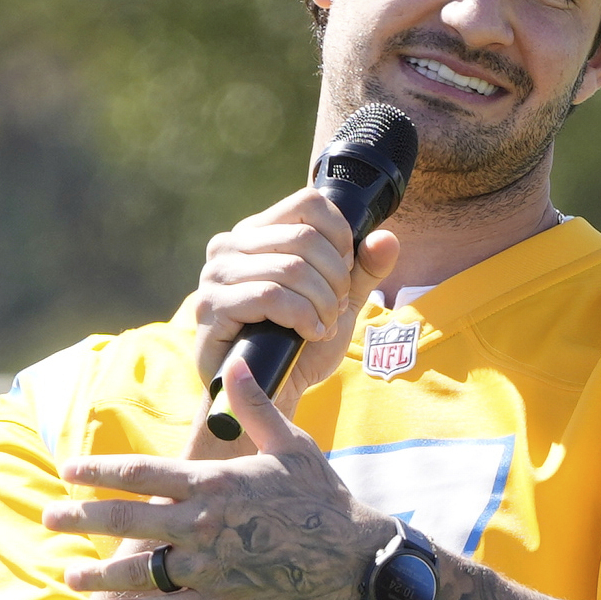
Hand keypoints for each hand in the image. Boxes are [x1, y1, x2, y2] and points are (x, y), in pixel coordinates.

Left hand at [42, 354, 387, 599]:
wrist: (355, 559)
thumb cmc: (323, 498)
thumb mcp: (290, 444)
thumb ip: (253, 407)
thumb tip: (234, 362)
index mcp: (214, 482)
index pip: (141, 473)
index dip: (98, 472)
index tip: (68, 472)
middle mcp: (204, 524)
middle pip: (127, 519)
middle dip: (82, 517)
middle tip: (48, 517)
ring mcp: (210, 568)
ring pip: (140, 570)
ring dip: (99, 573)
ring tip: (70, 573)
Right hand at [182, 185, 403, 394]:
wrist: (269, 395)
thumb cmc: (299, 346)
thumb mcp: (340, 303)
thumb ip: (364, 270)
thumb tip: (388, 238)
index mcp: (258, 233)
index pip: (308, 204)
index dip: (340, 238)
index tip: (345, 273)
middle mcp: (231, 245)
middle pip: (305, 239)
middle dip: (335, 279)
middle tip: (337, 309)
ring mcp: (216, 274)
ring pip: (290, 269)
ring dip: (321, 303)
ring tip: (323, 326)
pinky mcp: (212, 306)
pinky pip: (270, 297)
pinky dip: (302, 317)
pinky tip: (309, 334)